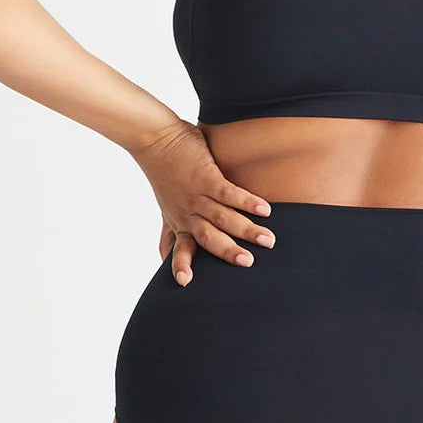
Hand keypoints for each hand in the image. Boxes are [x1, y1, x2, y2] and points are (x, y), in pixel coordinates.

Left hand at [128, 119, 274, 285]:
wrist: (154, 139)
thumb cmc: (163, 173)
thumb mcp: (164, 208)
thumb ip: (167, 233)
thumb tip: (161, 258)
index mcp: (180, 222)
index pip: (183, 248)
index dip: (183, 265)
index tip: (185, 283)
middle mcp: (188, 213)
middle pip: (209, 238)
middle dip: (228, 251)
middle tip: (248, 263)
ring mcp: (197, 195)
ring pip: (223, 217)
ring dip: (246, 230)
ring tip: (268, 240)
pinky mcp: (206, 176)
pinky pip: (228, 193)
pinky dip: (246, 201)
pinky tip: (265, 209)